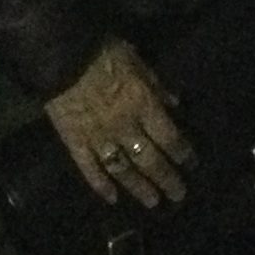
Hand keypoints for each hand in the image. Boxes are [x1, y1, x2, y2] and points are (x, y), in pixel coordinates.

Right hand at [45, 38, 193, 207]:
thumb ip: (156, 84)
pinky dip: (101, 186)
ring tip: (152, 202)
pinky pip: (90, 169)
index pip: (170, 137)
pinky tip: (112, 199)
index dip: (183, 153)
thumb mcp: (136, 59)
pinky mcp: (75, 143)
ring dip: (139, 188)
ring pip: (123, 170)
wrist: (61, 55)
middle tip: (179, 195)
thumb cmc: (102, 52)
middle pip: (150, 160)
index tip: (192, 164)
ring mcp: (99, 138)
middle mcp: (125, 128)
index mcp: (143, 105)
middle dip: (167, 179)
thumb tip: (175, 103)